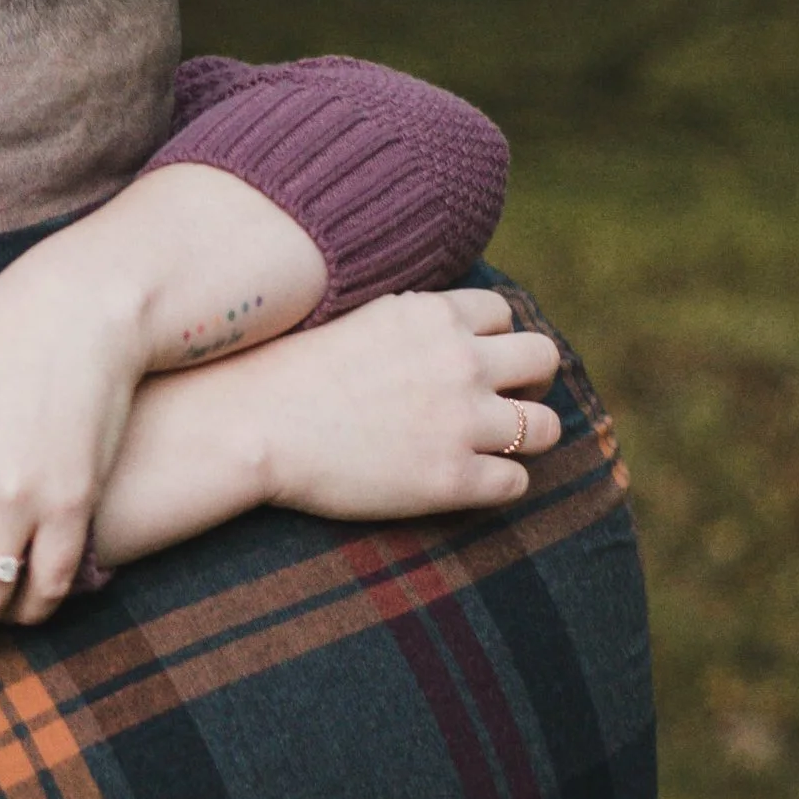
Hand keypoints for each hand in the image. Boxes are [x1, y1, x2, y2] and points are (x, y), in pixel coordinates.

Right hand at [236, 289, 562, 523]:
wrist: (253, 427)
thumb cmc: (289, 375)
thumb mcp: (360, 320)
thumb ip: (413, 322)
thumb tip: (447, 331)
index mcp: (434, 315)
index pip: (505, 314)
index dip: (493, 341)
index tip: (475, 363)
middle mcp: (460, 361)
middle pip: (543, 359)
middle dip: (530, 381)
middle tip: (506, 402)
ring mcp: (461, 421)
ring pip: (545, 427)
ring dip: (525, 436)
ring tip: (495, 447)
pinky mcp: (451, 478)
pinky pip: (515, 483)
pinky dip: (498, 484)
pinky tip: (466, 481)